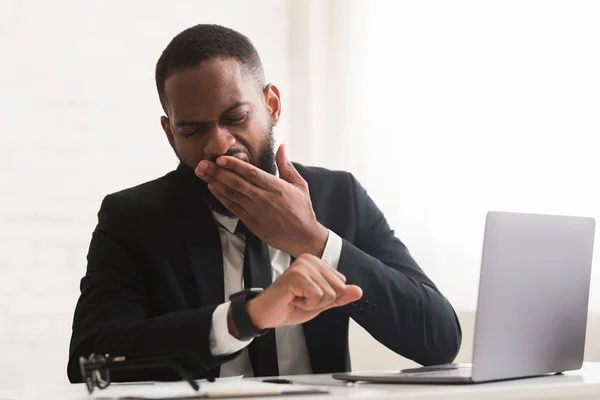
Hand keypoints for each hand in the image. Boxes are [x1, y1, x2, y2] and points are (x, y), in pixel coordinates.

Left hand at [195, 144, 327, 257]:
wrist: (303, 237)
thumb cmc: (302, 209)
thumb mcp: (299, 185)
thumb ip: (287, 166)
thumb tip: (282, 146)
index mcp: (276, 187)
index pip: (251, 173)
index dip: (234, 165)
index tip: (220, 158)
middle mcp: (264, 198)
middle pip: (236, 182)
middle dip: (217, 172)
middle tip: (202, 163)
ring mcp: (256, 211)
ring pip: (232, 194)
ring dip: (215, 182)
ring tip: (202, 173)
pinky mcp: (251, 222)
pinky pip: (232, 207)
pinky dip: (221, 197)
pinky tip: (212, 188)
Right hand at [241, 254, 362, 330]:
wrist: (268, 314)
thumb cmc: (290, 305)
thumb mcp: (321, 303)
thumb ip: (339, 296)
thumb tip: (359, 291)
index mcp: (317, 262)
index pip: (342, 283)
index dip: (327, 297)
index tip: (308, 296)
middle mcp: (310, 260)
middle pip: (338, 288)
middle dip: (322, 301)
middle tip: (302, 298)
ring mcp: (303, 266)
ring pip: (329, 294)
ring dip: (313, 303)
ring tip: (296, 298)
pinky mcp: (297, 275)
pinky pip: (317, 296)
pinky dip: (306, 304)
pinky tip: (293, 299)